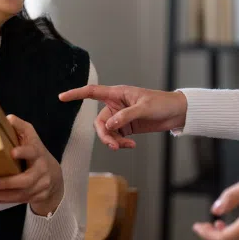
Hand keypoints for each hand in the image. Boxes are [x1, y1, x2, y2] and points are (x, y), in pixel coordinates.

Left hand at [0, 115, 63, 216]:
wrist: (54, 176)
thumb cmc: (36, 152)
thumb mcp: (32, 137)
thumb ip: (21, 127)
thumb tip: (8, 117)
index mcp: (38, 152)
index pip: (33, 151)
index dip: (24, 152)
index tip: (13, 152)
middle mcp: (41, 170)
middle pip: (26, 180)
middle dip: (7, 183)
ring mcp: (40, 186)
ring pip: (20, 194)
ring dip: (0, 196)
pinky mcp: (35, 197)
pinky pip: (17, 201)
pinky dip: (1, 201)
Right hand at [59, 85, 186, 148]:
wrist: (176, 113)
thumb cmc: (161, 103)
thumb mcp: (144, 108)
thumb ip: (126, 116)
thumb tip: (110, 125)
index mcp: (117, 94)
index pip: (92, 92)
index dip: (76, 94)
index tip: (62, 97)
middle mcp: (116, 105)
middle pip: (99, 121)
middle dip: (104, 135)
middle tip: (114, 145)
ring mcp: (120, 117)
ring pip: (107, 131)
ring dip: (113, 141)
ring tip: (125, 147)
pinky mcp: (127, 127)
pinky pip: (116, 137)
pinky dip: (121, 143)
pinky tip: (131, 146)